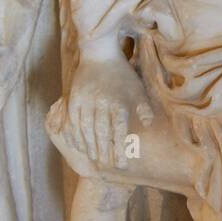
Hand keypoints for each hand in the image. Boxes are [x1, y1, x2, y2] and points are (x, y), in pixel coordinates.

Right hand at [50, 54, 152, 171]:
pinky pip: (73, 121)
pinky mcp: (73, 98)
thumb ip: (143, 108)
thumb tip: (148, 125)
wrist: (99, 53)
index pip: (119, 132)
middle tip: (107, 167)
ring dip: (90, 146)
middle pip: (102, 134)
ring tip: (94, 159)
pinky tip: (78, 145)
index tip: (122, 165)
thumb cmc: (122, 73)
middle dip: (105, 152)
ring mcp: (86, 101)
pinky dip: (75, 135)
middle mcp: (102, 103)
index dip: (120, 149)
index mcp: (119, 102)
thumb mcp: (137, 88)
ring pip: (86, 130)